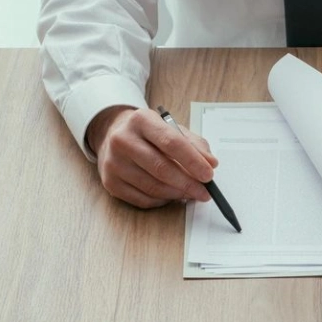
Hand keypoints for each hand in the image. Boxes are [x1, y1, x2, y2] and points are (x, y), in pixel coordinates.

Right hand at [87, 105, 217, 208]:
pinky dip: (162, 201)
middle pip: (161, 168)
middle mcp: (122, 140)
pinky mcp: (110, 182)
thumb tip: (210, 163)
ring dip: (177, 194)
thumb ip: (195, 145)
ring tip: (190, 193)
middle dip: (188, 183)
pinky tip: (171, 195)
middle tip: (204, 192)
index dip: (193, 161)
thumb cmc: (149, 134)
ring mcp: (113, 163)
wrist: (113, 136)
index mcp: (141, 120)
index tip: (209, 175)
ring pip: (153, 187)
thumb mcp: (172, 129)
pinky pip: (143, 199)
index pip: (171, 143)